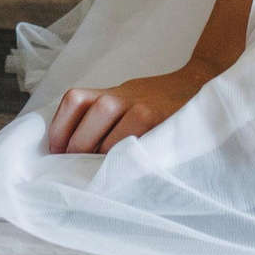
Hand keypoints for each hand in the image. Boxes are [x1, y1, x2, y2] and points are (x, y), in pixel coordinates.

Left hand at [45, 56, 223, 155]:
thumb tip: (72, 148)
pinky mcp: (161, 120)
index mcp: (111, 92)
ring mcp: (143, 107)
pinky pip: (133, 141)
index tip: (54, 151)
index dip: (59, 127)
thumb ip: (104, 117)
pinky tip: (120, 168)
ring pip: (108, 127)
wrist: (199, 84)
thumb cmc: (158, 101)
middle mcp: (124, 95)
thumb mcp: (127, 98)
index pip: (75, 100)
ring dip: (98, 152)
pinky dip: (122, 156)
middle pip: (89, 113)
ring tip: (96, 169)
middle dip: (76, 146)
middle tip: (73, 167)